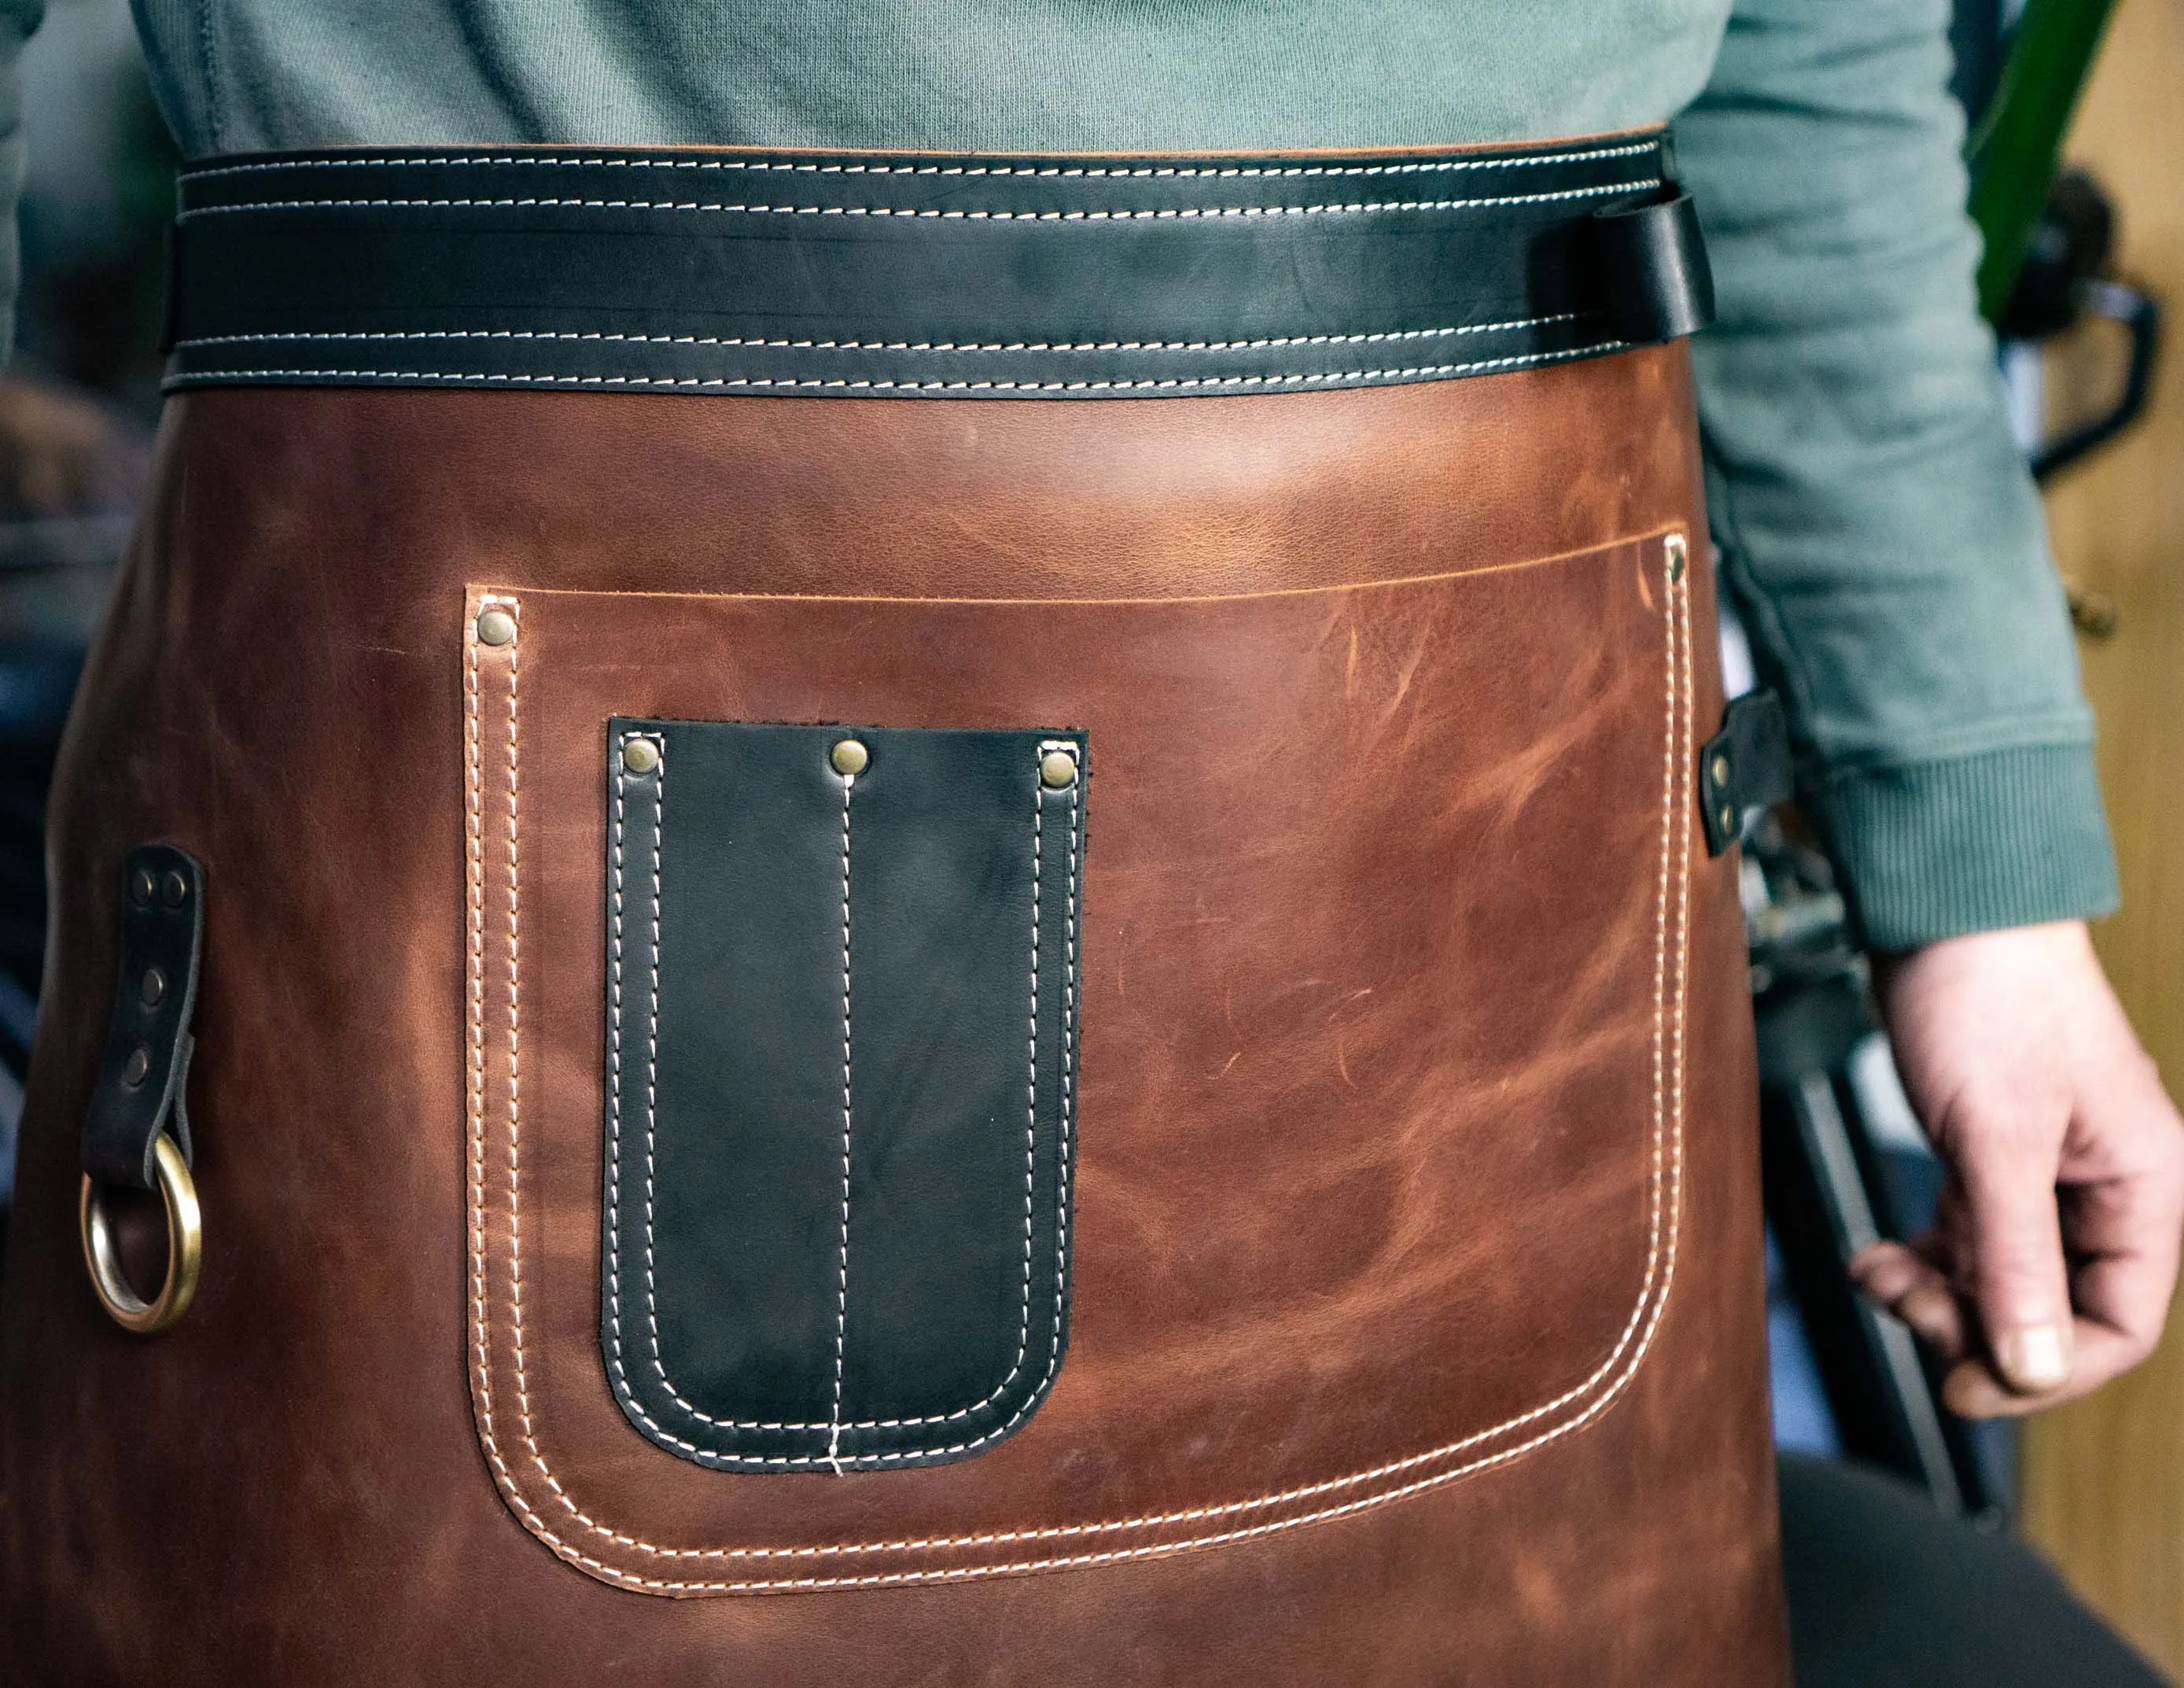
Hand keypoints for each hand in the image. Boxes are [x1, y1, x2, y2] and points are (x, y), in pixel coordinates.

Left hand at [1848, 921, 2183, 1416]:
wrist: (1944, 908)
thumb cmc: (1987, 1000)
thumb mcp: (1999, 1143)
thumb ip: (2016, 1261)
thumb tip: (2029, 1372)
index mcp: (2146, 1190)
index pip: (2118, 1327)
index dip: (2044, 1372)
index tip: (1960, 1383)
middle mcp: (2108, 1190)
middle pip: (2055, 1313)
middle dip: (1976, 1325)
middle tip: (1905, 1305)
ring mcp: (2050, 1176)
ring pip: (2003, 1282)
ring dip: (1938, 1296)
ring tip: (1879, 1273)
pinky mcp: (1993, 1157)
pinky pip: (1969, 1241)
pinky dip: (1923, 1259)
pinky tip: (1877, 1257)